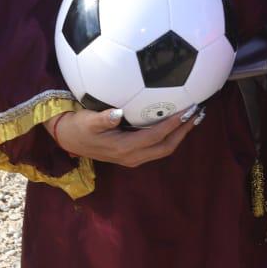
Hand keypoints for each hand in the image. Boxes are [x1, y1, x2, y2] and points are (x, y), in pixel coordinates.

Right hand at [48, 105, 200, 166]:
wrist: (68, 139)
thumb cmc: (78, 127)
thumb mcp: (87, 121)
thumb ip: (102, 119)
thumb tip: (117, 114)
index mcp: (124, 148)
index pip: (155, 137)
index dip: (173, 125)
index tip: (187, 110)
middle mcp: (133, 156)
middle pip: (166, 147)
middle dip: (184, 131)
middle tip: (198, 113)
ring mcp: (133, 157)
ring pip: (163, 148)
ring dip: (179, 134)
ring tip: (193, 117)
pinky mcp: (132, 154)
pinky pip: (157, 146)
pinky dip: (169, 135)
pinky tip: (174, 121)